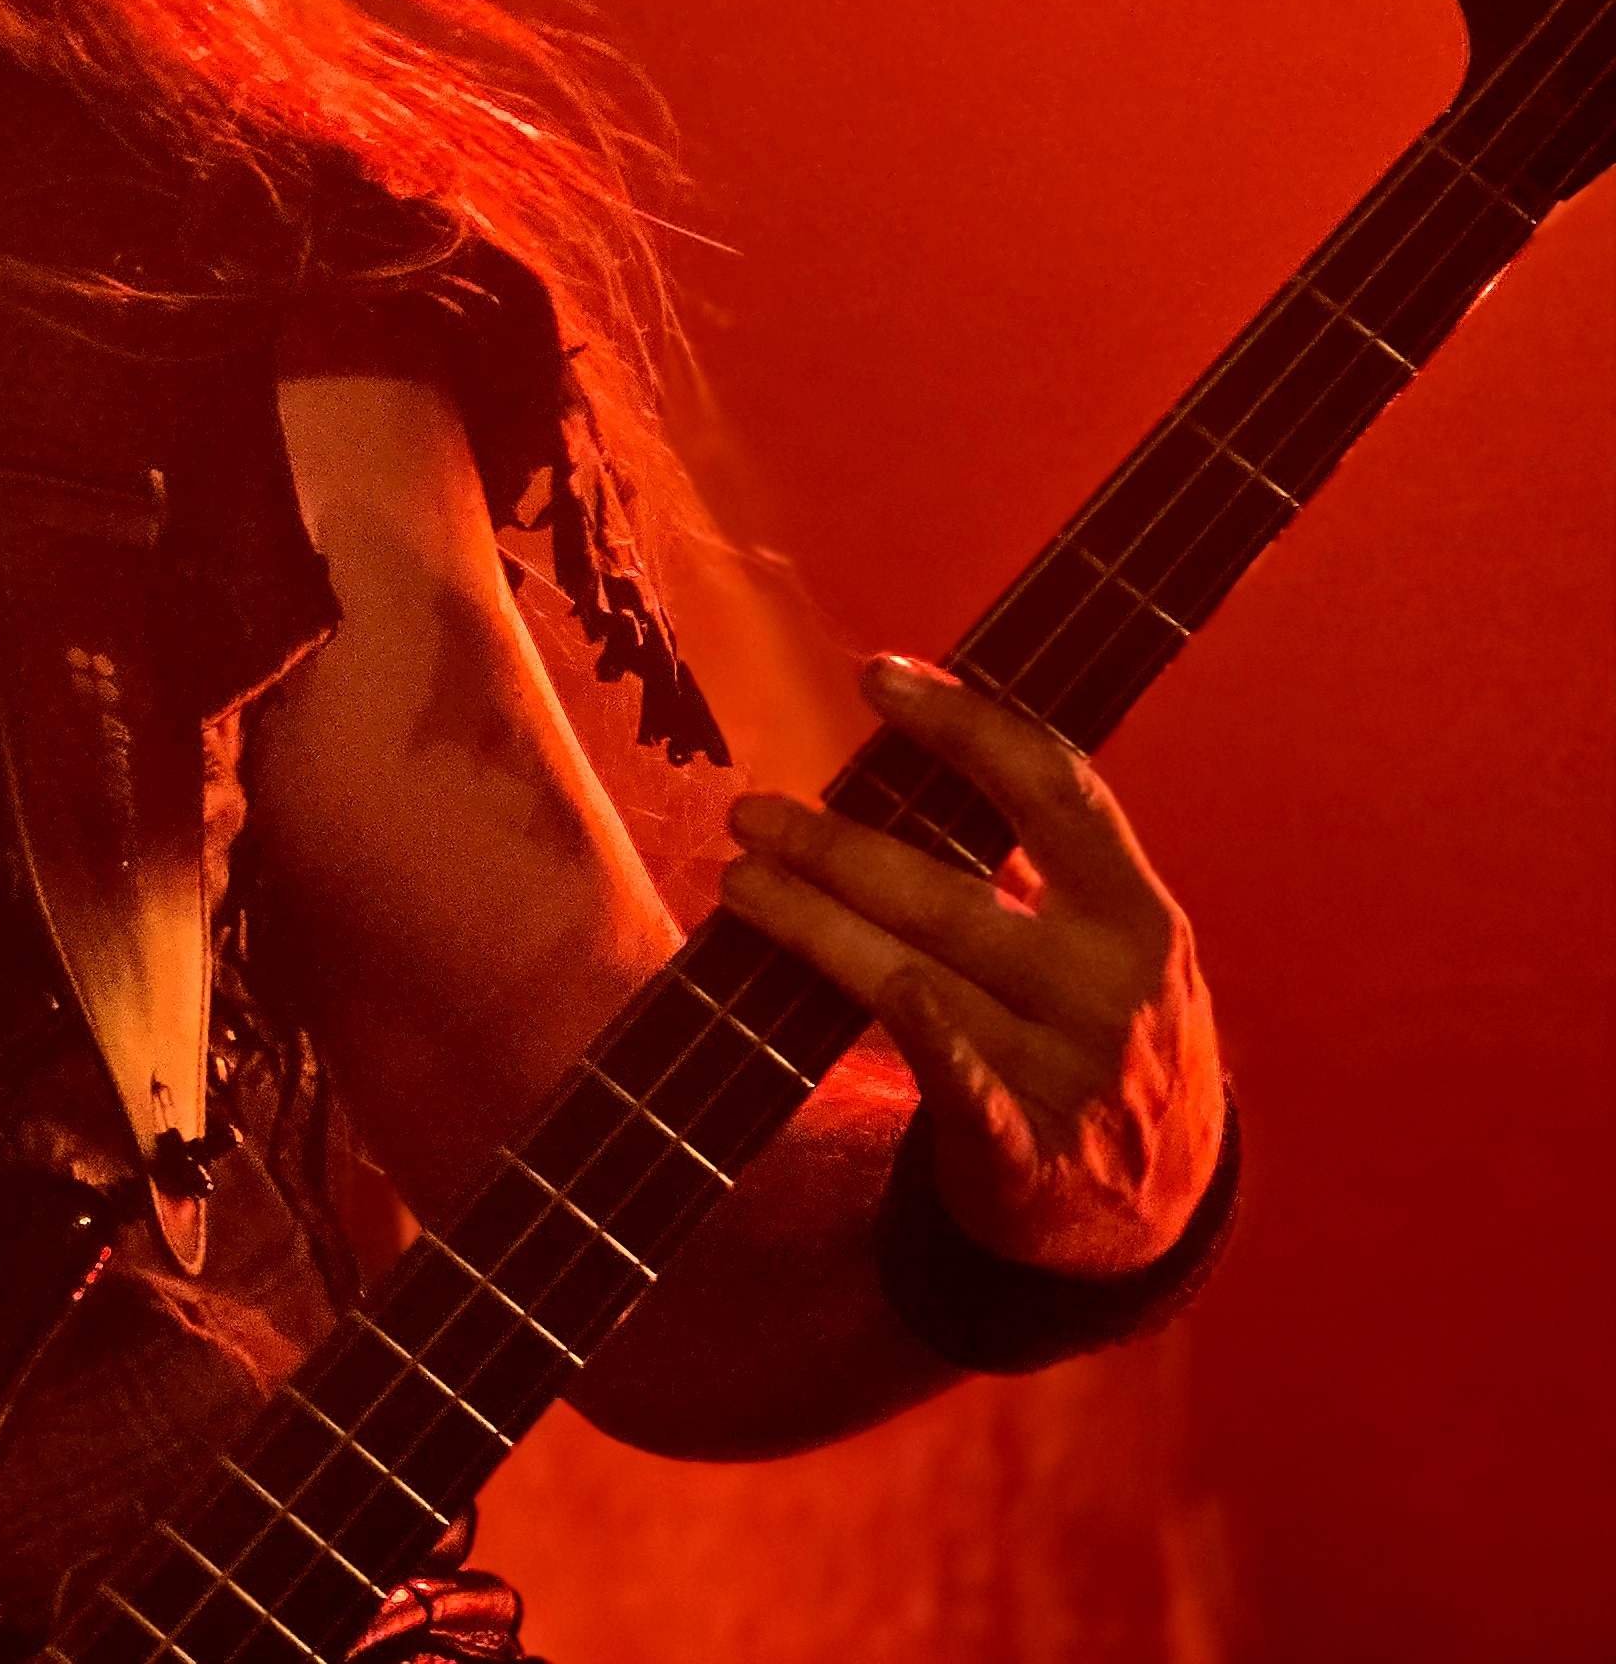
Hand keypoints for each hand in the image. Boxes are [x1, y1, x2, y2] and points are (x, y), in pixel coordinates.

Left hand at [720, 656, 1225, 1278]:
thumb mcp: (1108, 948)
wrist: (1152, 1217)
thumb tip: (915, 748)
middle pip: (951, 894)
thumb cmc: (1100, 1040)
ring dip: (814, 922)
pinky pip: (955, 1082)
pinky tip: (850, 985)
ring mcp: (1072, 1076)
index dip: (966, 725)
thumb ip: (1035, 865)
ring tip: (741, 879)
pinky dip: (916, 1034)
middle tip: (753, 811)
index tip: (880, 675)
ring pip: (916, 977)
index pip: (1055, 792)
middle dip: (837, 847)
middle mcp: (1109, 990)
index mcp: (1136, 917)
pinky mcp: (1026, 1156)